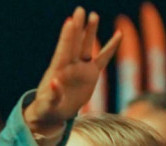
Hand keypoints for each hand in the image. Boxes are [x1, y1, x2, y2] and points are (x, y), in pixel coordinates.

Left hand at [25, 7, 120, 135]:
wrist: (54, 114)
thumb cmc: (46, 110)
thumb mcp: (47, 106)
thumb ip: (52, 95)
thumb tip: (55, 82)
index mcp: (57, 71)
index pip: (63, 51)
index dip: (67, 37)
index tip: (70, 21)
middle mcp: (69, 66)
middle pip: (74, 44)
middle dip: (77, 27)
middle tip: (80, 10)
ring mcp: (80, 68)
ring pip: (87, 47)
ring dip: (90, 32)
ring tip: (93, 15)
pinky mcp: (91, 74)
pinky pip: (103, 59)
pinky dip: (111, 47)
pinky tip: (119, 35)